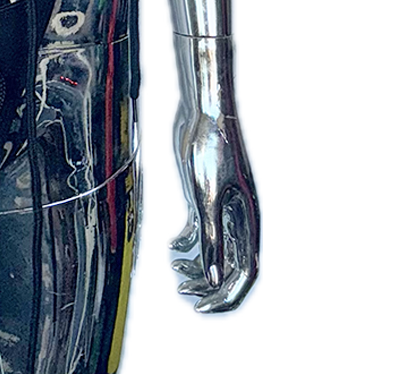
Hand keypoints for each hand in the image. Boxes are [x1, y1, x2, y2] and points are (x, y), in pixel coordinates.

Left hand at [169, 102, 259, 311]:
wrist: (204, 112)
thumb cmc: (211, 149)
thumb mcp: (207, 198)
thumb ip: (211, 239)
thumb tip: (215, 280)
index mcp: (247, 222)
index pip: (245, 274)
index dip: (226, 296)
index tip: (200, 307)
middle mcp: (239, 219)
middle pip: (230, 267)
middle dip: (209, 285)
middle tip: (183, 292)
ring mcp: (223, 207)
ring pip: (215, 250)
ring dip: (197, 266)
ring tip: (174, 271)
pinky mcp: (207, 195)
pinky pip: (202, 231)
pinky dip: (188, 243)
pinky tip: (171, 248)